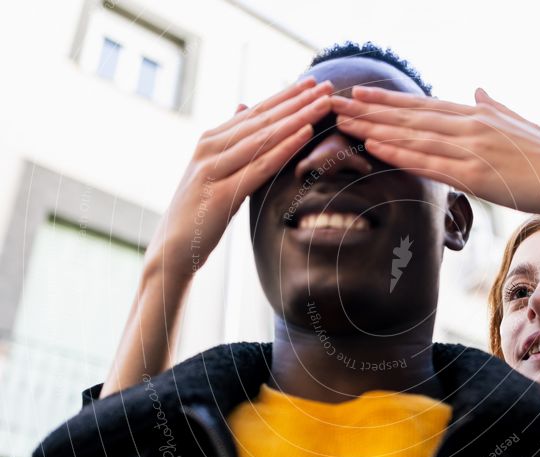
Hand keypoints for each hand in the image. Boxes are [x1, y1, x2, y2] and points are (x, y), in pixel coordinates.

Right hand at [144, 77, 333, 282]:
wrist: (171, 250)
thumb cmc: (198, 214)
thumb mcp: (214, 172)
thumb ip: (230, 142)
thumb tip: (243, 107)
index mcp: (210, 141)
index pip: (255, 112)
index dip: (285, 95)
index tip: (312, 82)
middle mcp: (210, 148)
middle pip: (263, 119)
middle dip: (297, 100)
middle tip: (326, 85)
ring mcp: (213, 169)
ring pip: (264, 137)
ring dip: (298, 117)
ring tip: (324, 103)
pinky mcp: (221, 194)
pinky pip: (260, 167)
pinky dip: (285, 147)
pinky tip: (306, 133)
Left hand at [331, 86, 539, 214]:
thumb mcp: (521, 122)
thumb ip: (495, 106)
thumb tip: (476, 89)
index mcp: (478, 115)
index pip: (424, 106)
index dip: (390, 101)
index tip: (362, 95)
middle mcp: (470, 125)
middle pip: (410, 117)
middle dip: (370, 110)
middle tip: (336, 104)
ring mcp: (471, 149)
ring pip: (413, 135)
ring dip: (375, 127)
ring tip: (344, 122)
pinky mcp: (475, 175)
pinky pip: (429, 163)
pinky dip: (399, 153)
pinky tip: (375, 146)